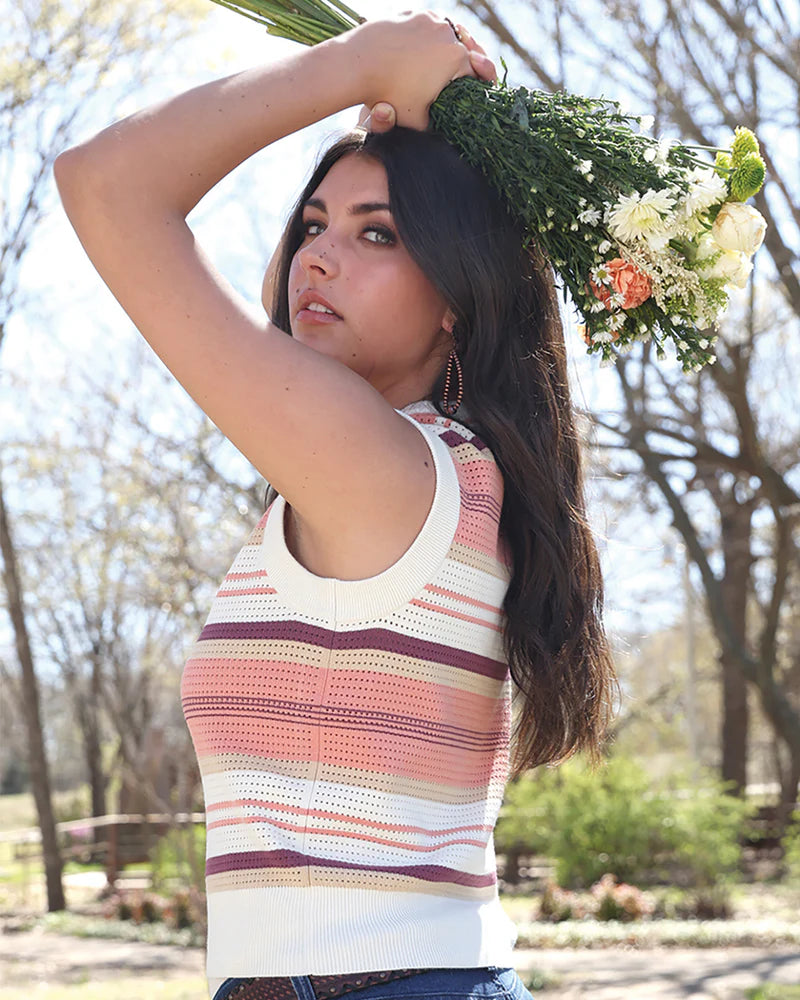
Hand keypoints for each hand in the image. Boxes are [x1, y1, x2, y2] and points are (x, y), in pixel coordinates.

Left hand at [347, 10, 496, 131]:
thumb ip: (438, 127)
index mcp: (457, 58)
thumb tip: (450, 137)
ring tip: (450, 59)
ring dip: (454, 44)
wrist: (357, 64)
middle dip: (470, 60)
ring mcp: (431, 19)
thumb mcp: (417, 120)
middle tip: (469, 72)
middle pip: (469, 47)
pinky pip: (433, 23)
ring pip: (453, 31)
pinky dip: (435, 34)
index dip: (479, 84)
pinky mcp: (414, 13)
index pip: (478, 71)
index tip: (475, 92)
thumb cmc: (387, 95)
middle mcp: (448, 33)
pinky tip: (430, 46)